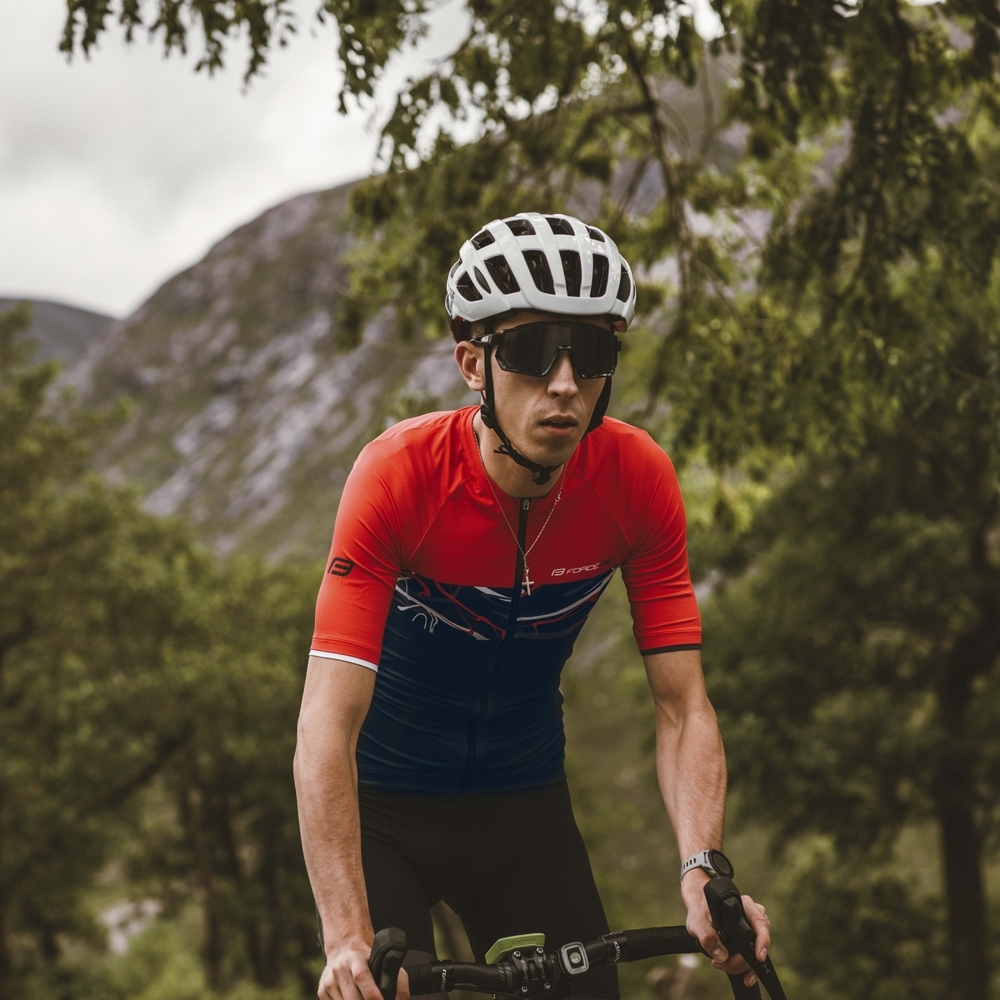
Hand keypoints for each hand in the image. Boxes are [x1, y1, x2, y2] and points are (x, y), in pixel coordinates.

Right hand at [318, 936, 409, 999]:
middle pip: (352, 998)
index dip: (372, 995)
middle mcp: (340, 969)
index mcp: (356, 959)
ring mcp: (329, 981)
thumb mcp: (382, 961)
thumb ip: (396, 980)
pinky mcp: (322, 991)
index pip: (362, 977)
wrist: (344, 948)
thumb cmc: (366, 958)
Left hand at [681, 871, 770, 987]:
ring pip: (755, 953)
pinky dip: (744, 967)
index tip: (759, 957)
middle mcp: (753, 916)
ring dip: (740, 965)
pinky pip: (752, 958)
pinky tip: (732, 970)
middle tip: (723, 964)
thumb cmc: (699, 911)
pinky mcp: (750, 940)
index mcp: (744, 905)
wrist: (699, 910)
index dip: (762, 941)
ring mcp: (754, 929)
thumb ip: (707, 936)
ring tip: (720, 963)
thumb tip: (722, 956)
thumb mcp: (698, 922)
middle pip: (757, 943)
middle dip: (742, 961)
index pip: (760, 923)